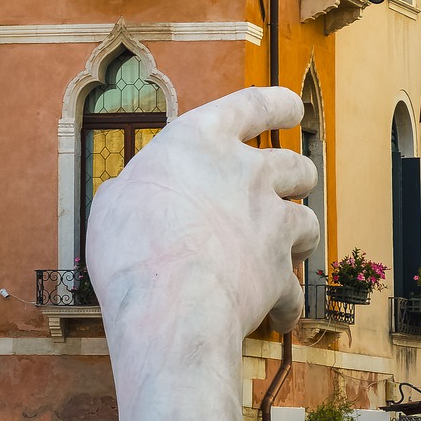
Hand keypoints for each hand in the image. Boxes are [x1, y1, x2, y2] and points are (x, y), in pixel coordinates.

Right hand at [86, 86, 317, 337]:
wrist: (169, 303)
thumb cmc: (130, 244)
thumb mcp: (113, 201)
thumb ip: (137, 188)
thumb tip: (131, 196)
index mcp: (202, 141)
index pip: (254, 105)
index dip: (278, 105)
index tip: (292, 109)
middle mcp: (248, 173)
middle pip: (293, 165)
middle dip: (294, 176)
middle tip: (282, 190)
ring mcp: (271, 221)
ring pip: (307, 221)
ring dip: (296, 234)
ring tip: (281, 251)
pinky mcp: (279, 271)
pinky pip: (292, 289)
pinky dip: (285, 302)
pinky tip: (275, 316)